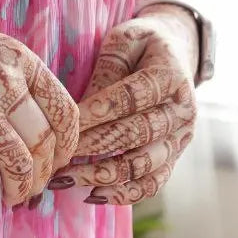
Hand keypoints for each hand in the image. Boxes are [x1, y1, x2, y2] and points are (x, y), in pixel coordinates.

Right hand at [0, 0, 79, 204]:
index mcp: (21, 60)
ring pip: (20, 163)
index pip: (65, 114)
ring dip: (21, 190)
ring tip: (14, 198)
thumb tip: (36, 130)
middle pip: (45, 143)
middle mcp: (5, 82)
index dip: (66, 147)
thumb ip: (14, 80)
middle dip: (43, 175)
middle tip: (32, 188)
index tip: (56, 161)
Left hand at [49, 10, 197, 205]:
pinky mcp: (173, 157)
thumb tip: (81, 108)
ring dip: (102, 175)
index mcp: (170, 77)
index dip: (96, 112)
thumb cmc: (140, 46)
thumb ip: (107, 69)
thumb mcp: (124, 42)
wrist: (177, 55)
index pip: (130, 99)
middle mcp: (182, 112)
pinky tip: (91, 195)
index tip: (65, 123)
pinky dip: (124, 195)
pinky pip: (152, 184)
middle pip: (135, 134)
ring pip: (142, 165)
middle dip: (91, 146)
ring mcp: (180, 139)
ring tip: (64, 179)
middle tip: (55, 155)